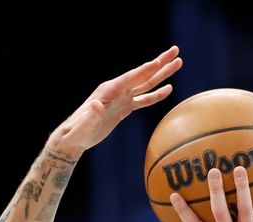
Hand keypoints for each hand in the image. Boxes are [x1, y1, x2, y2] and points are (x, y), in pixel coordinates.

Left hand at [48, 45, 181, 155]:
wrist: (74, 138)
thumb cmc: (77, 132)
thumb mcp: (84, 125)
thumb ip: (91, 115)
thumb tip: (98, 105)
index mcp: (108, 91)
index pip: (130, 78)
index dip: (144, 70)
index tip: (158, 62)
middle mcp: (116, 90)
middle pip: (142, 75)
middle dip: (159, 64)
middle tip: (175, 51)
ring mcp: (121, 98)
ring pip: (146, 84)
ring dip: (162, 75)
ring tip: (177, 63)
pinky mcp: (124, 108)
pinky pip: (143, 100)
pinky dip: (156, 95)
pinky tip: (168, 88)